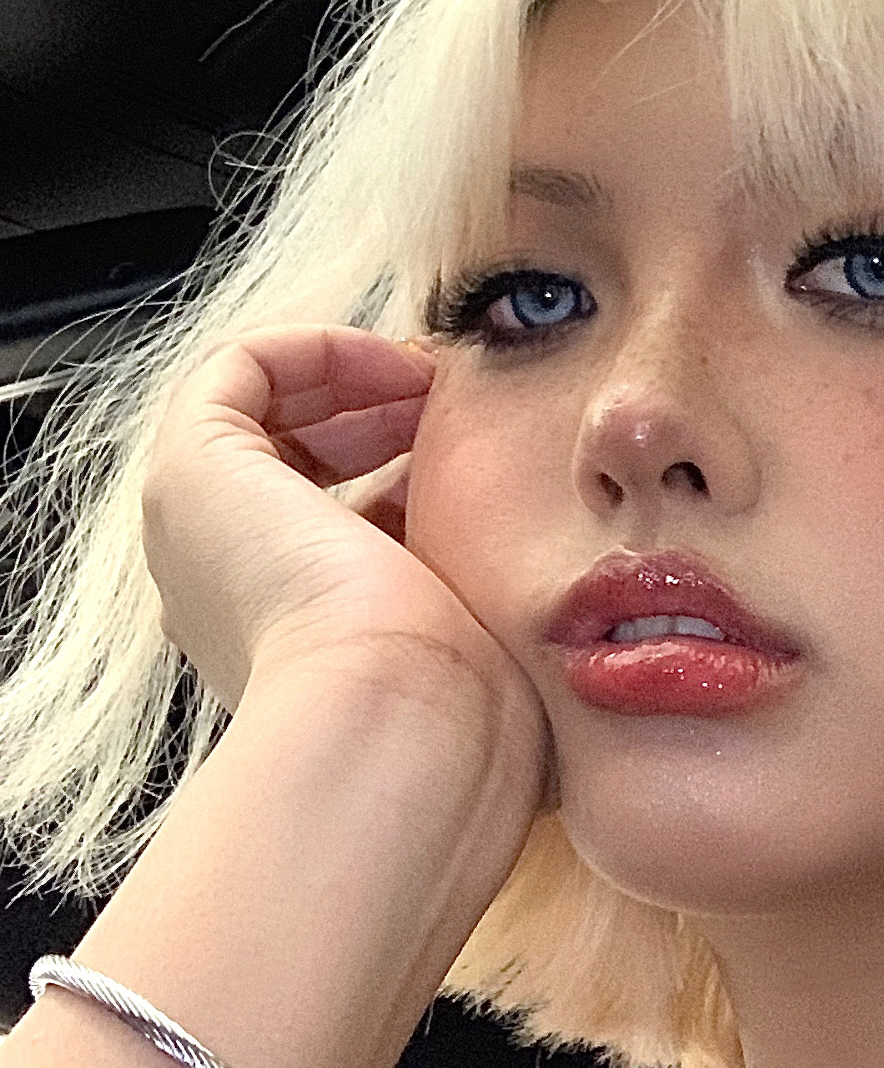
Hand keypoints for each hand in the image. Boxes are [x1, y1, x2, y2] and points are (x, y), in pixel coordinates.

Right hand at [140, 325, 547, 772]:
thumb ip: (465, 571)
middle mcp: (223, 582)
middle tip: (452, 401)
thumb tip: (509, 523)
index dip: (401, 460)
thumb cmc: (455, 695)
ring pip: (265, 411)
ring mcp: (196, 525)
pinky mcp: (190, 469)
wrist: (400, 719)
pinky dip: (322, 347)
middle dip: (377, 413)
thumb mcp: (465, 618)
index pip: (331, 516)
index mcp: (282, 632)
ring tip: (432, 384)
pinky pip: (241, 366)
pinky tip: (399, 370)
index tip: (476, 442)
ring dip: (355, 378)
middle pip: (292, 459)